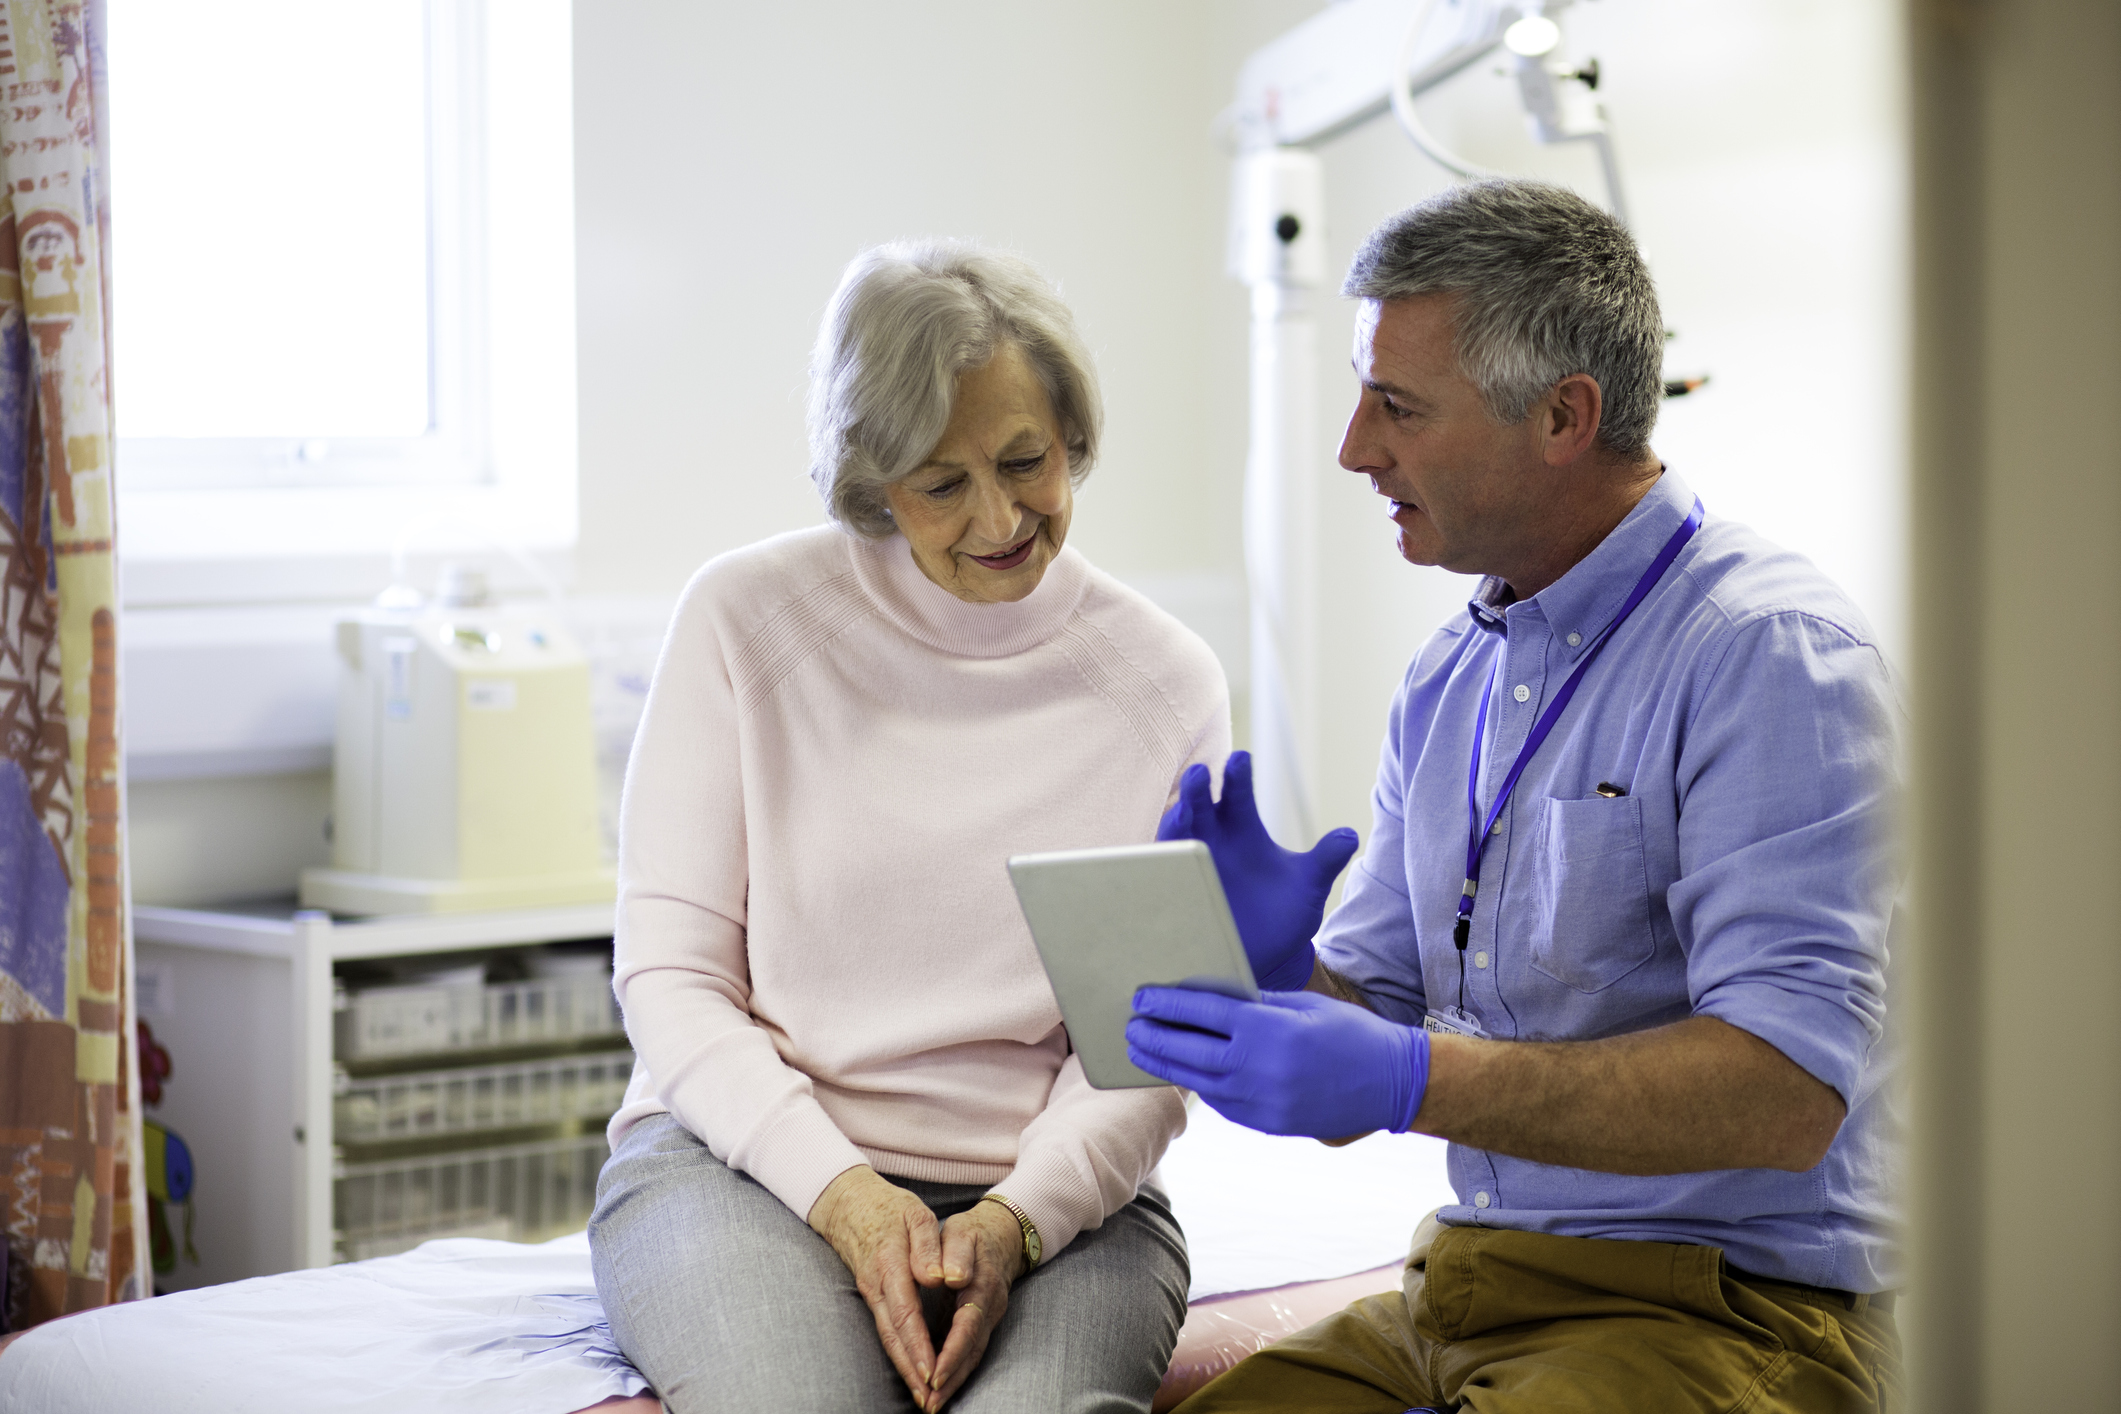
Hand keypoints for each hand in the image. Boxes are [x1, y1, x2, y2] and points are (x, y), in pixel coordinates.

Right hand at [807, 1166, 945, 1406]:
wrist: (846, 1203)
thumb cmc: (888, 1207)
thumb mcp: (914, 1214)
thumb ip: (927, 1246)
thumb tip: (937, 1279)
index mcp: (890, 1264)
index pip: (905, 1313)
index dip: (918, 1345)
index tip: (933, 1372)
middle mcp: (876, 1285)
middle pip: (893, 1336)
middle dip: (912, 1371)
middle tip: (930, 1401)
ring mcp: (871, 1293)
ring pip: (888, 1337)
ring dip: (905, 1368)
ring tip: (924, 1397)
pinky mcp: (872, 1296)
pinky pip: (886, 1330)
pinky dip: (899, 1353)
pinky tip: (912, 1370)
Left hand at [924, 1200, 1026, 1409]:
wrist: (1002, 1233)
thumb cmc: (973, 1232)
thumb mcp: (963, 1232)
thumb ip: (957, 1253)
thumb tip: (954, 1276)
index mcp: (981, 1285)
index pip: (967, 1326)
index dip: (951, 1353)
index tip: (933, 1375)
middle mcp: (989, 1307)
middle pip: (971, 1350)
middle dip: (951, 1379)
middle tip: (929, 1404)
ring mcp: (988, 1317)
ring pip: (972, 1355)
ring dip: (953, 1381)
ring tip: (932, 1404)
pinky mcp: (982, 1322)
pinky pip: (970, 1351)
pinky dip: (956, 1371)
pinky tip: (941, 1386)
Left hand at [1126, 987, 1428, 1138]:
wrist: (1390, 1083)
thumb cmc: (1349, 1033)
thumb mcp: (1302, 1005)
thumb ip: (1255, 1005)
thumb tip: (1210, 1000)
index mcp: (1268, 1030)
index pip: (1202, 1013)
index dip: (1167, 1004)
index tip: (1142, 998)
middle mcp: (1259, 1068)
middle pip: (1189, 1051)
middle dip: (1154, 1037)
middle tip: (1130, 1026)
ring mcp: (1261, 1102)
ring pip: (1199, 1082)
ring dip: (1166, 1066)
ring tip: (1142, 1051)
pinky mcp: (1267, 1124)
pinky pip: (1222, 1103)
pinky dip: (1200, 1085)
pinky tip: (1184, 1073)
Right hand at [1158, 751, 1358, 990]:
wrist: (1259, 961)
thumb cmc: (1279, 916)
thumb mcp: (1306, 888)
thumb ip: (1325, 861)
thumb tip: (1349, 836)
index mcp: (1242, 828)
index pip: (1239, 793)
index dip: (1238, 775)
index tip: (1241, 760)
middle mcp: (1211, 840)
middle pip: (1200, 805)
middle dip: (1198, 789)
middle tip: (1202, 774)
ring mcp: (1190, 866)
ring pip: (1175, 835)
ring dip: (1175, 821)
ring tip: (1181, 813)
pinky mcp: (1173, 893)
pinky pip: (1161, 876)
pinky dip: (1160, 866)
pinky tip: (1162, 860)